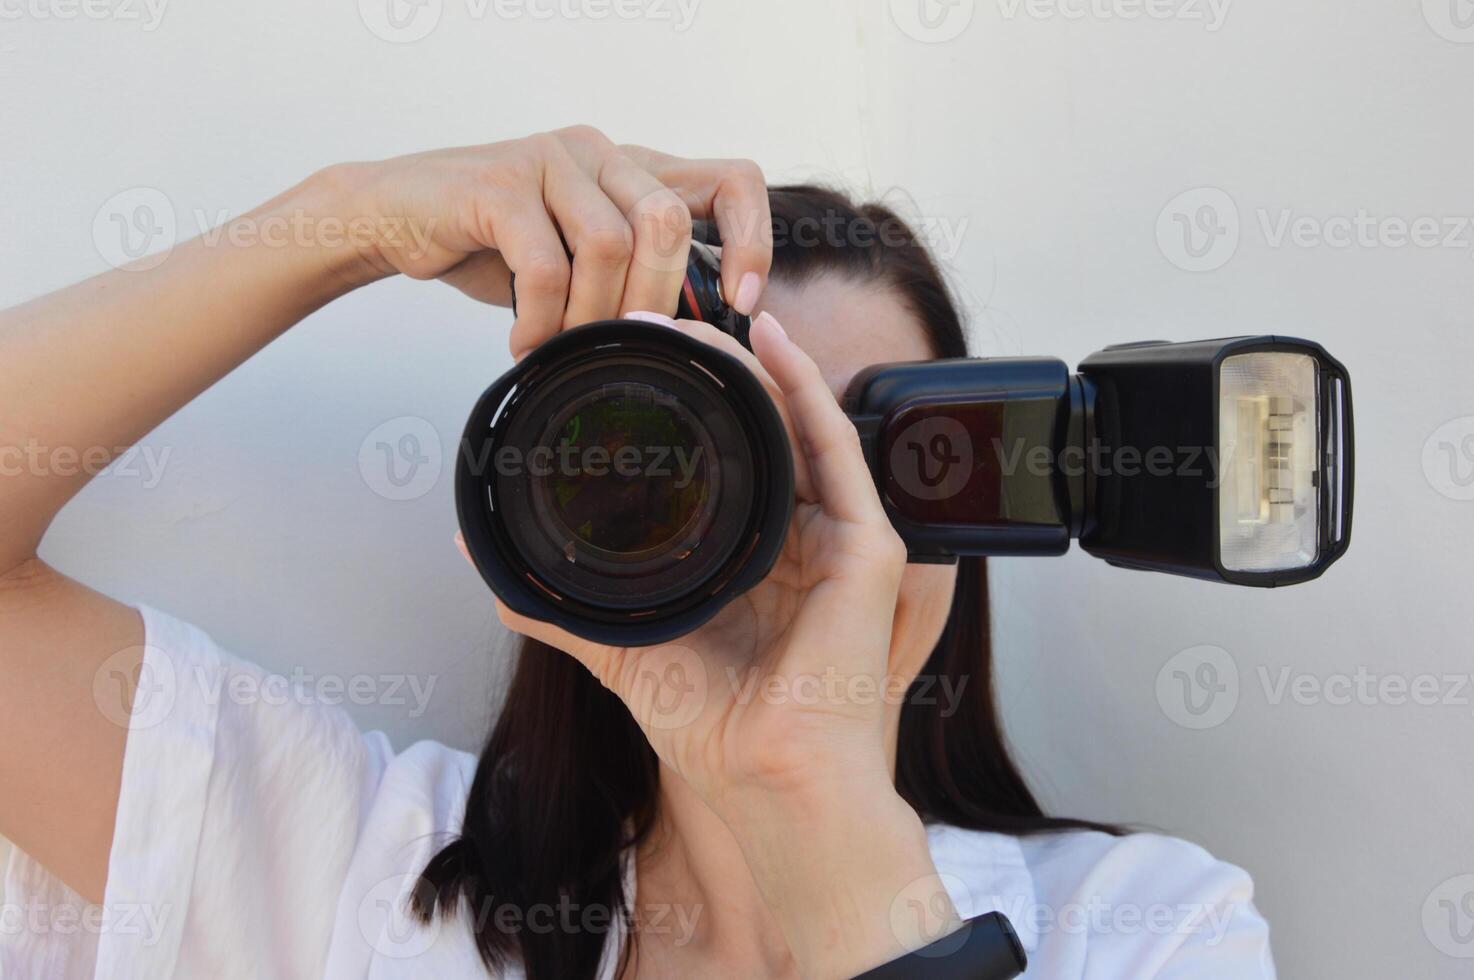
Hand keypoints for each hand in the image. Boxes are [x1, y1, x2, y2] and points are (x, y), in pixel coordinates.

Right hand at [327, 125, 772, 357]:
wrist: (393, 216)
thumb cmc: (493, 245)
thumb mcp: (579, 261)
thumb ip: (633, 276)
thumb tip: (691, 338)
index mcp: (635, 169)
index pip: (733, 181)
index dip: (751, 242)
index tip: (739, 306)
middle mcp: (601, 153)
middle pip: (668, 224)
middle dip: (651, 302)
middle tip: (621, 348)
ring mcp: (551, 160)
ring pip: (611, 246)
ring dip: (590, 317)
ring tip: (561, 347)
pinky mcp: (500, 183)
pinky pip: (547, 264)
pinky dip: (541, 319)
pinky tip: (525, 342)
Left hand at [494, 311, 959, 976]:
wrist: (771, 782)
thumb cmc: (715, 729)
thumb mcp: (625, 648)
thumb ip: (564, 608)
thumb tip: (490, 570)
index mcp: (752, 558)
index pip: (723, 458)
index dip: (680, 405)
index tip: (628, 361)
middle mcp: (798, 537)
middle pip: (757, 427)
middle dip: (709, 370)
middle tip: (652, 319)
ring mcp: (838, 536)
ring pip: (796, 421)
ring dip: (749, 363)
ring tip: (695, 317)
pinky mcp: (869, 545)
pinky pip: (837, 447)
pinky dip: (805, 388)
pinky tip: (769, 342)